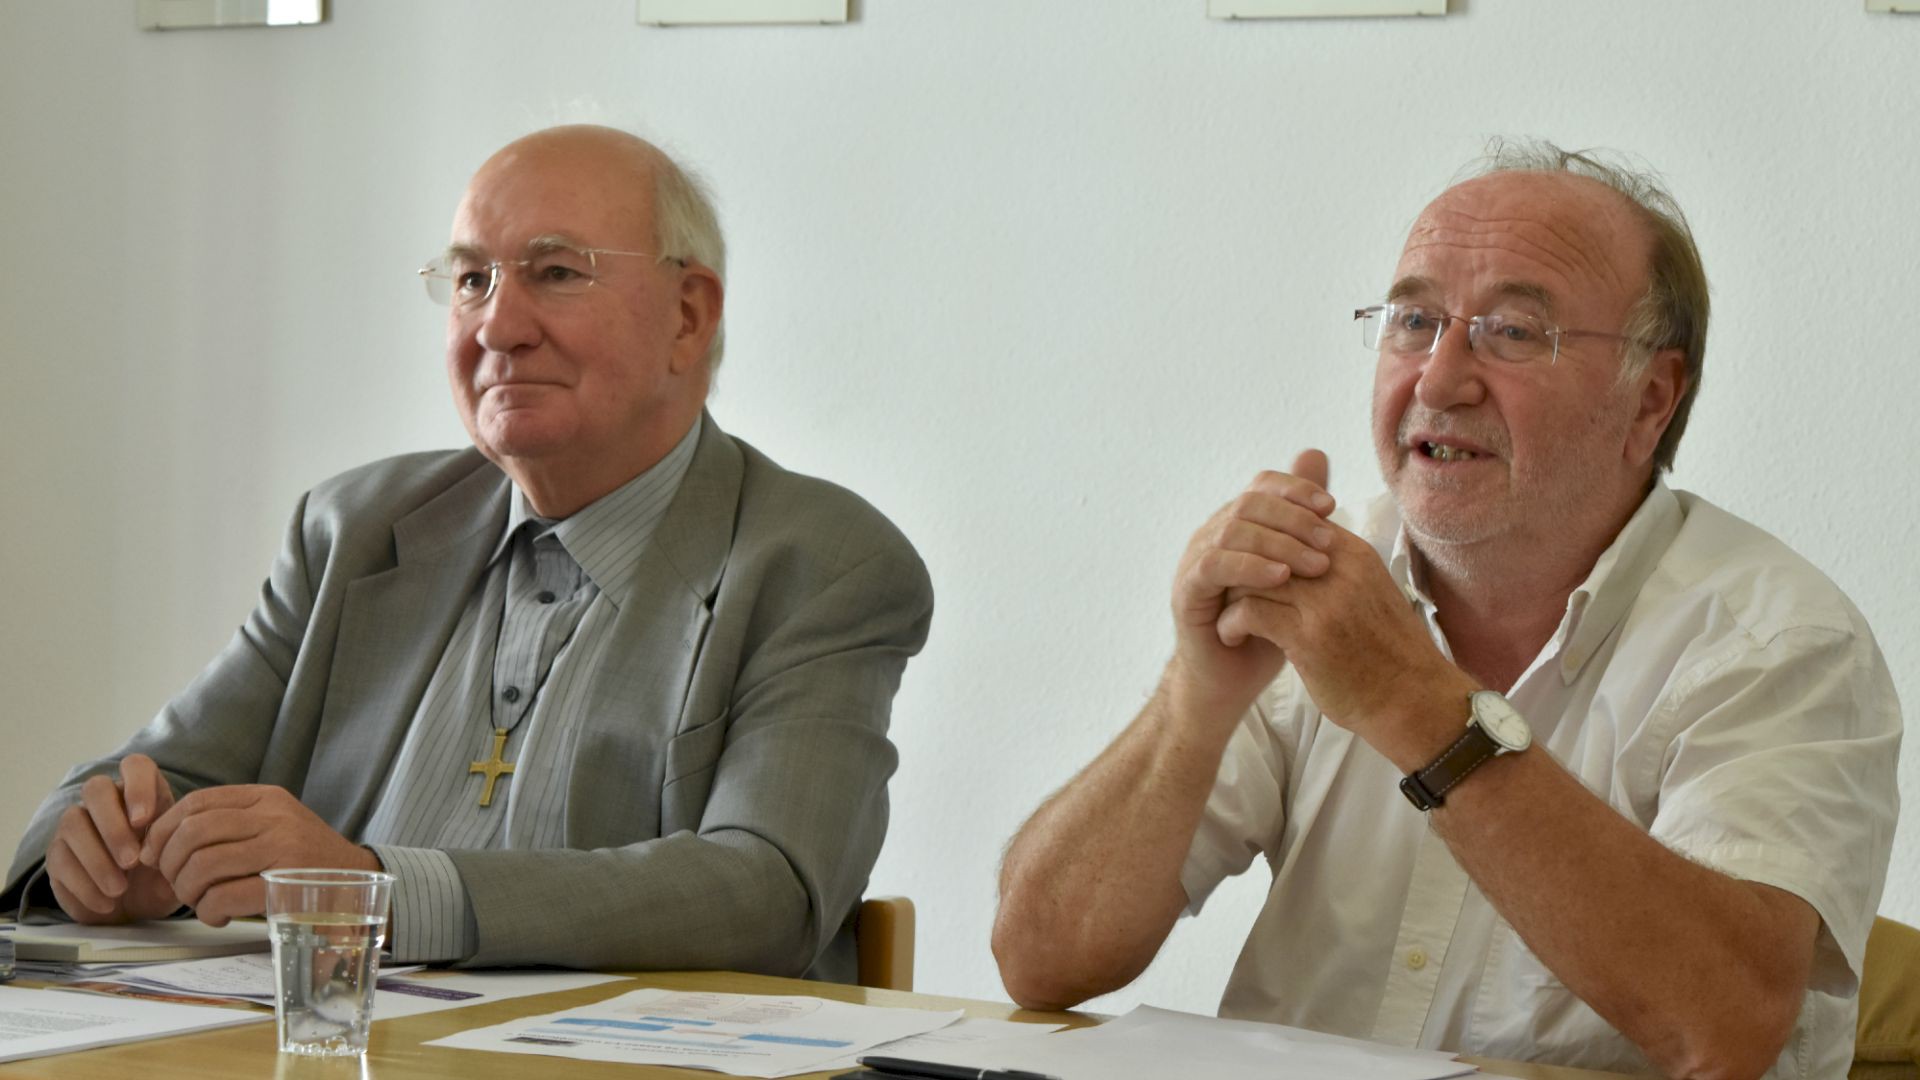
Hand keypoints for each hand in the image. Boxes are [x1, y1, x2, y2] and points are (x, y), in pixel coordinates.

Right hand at [45, 754, 182, 922]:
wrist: (135, 908)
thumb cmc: (160, 875)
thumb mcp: (179, 862)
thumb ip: (178, 848)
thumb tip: (166, 846)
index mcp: (142, 793)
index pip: (135, 766)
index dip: (137, 787)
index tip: (145, 821)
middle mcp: (106, 802)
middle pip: (96, 788)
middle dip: (113, 826)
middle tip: (132, 862)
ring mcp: (77, 825)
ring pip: (72, 822)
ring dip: (97, 858)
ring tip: (120, 889)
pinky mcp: (58, 855)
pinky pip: (60, 860)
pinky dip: (84, 884)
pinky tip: (107, 903)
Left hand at [140, 785, 378, 925]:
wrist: (359, 883)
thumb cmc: (305, 861)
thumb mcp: (275, 826)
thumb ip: (230, 824)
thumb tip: (160, 841)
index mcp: (267, 798)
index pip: (198, 802)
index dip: (163, 829)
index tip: (153, 854)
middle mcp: (275, 817)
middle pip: (193, 833)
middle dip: (169, 863)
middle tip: (174, 884)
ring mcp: (282, 849)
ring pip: (203, 866)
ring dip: (188, 891)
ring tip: (198, 902)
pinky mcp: (285, 885)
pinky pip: (222, 897)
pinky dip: (208, 912)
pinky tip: (219, 916)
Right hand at [1167, 450, 1336, 722]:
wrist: (1232, 679)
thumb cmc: (1269, 625)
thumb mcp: (1298, 577)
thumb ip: (1307, 530)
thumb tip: (1323, 467)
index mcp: (1238, 525)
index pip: (1262, 485)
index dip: (1295, 488)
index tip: (1331, 506)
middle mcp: (1213, 535)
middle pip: (1249, 502)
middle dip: (1294, 518)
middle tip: (1330, 540)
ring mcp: (1196, 561)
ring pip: (1233, 531)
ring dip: (1278, 544)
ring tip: (1316, 565)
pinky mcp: (1187, 592)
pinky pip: (1214, 566)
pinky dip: (1250, 567)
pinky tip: (1281, 578)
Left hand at [1217, 520, 1471, 760]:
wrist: (1412, 700)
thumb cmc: (1387, 651)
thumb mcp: (1369, 593)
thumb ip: (1336, 568)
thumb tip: (1298, 549)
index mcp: (1355, 555)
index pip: (1293, 522)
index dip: (1261, 542)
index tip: (1245, 564)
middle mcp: (1340, 571)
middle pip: (1269, 544)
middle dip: (1242, 565)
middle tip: (1225, 585)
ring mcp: (1325, 603)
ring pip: (1254, 576)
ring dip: (1231, 594)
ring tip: (1227, 611)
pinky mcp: (1308, 637)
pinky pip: (1250, 611)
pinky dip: (1231, 622)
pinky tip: (1231, 635)